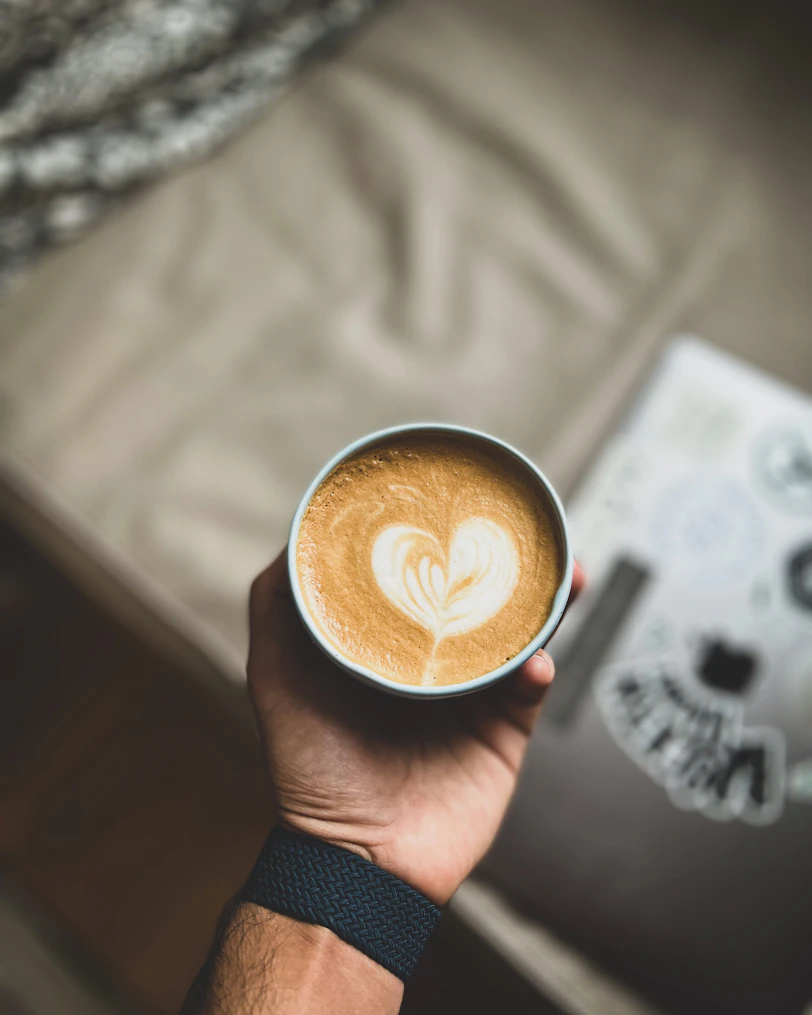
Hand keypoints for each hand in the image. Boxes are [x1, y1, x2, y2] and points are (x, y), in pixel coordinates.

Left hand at [247, 552, 583, 905]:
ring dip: (550, 604)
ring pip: (521, 636)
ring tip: (568, 572)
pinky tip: (535, 658)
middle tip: (533, 530)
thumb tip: (294, 538)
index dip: (447, 541)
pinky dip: (538, 670)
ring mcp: (472, 699)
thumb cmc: (311, 768)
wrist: (358, 860)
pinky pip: (531, 692)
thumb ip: (277, 609)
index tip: (461, 501)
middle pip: (483, 600)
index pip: (426, 580)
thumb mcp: (277, 676)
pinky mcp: (503, 736)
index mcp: (391, 645)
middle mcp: (435, 664)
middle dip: (513, 564)